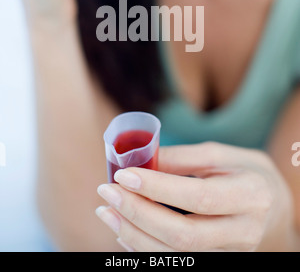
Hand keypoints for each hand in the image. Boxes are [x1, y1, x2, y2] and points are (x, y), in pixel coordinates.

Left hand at [96, 142, 293, 251]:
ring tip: (106, 210)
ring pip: (176, 256)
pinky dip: (144, 247)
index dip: (158, 188)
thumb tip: (140, 160)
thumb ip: (182, 158)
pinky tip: (124, 228)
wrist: (273, 206)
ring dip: (134, 234)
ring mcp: (231, 254)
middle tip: (107, 191)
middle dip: (138, 214)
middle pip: (183, 236)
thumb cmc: (245, 173)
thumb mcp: (221, 155)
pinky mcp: (216, 262)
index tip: (124, 175)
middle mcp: (244, 231)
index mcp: (250, 195)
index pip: (198, 198)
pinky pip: (176, 262)